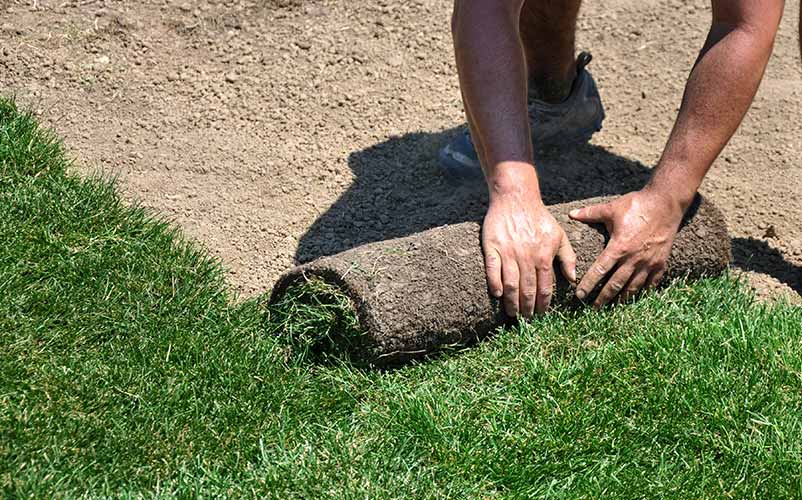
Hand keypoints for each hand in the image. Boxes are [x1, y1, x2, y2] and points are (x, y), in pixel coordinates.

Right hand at [483, 192, 576, 317]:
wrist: (516, 198)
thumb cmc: (539, 217)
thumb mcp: (559, 235)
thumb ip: (567, 257)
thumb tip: (572, 280)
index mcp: (544, 255)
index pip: (544, 287)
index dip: (543, 304)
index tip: (541, 315)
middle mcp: (526, 256)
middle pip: (527, 289)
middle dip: (528, 308)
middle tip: (527, 320)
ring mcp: (508, 252)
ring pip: (511, 284)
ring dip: (512, 302)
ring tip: (513, 313)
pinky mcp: (492, 247)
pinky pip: (492, 270)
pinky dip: (495, 283)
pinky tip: (497, 294)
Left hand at [569, 189, 685, 306]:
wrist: (666, 202)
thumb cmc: (637, 204)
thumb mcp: (611, 208)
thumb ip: (590, 214)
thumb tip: (571, 214)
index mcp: (619, 247)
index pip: (600, 270)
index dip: (589, 284)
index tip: (579, 295)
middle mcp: (634, 258)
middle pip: (615, 284)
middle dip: (603, 298)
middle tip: (593, 309)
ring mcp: (649, 262)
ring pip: (633, 287)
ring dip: (621, 299)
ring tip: (612, 308)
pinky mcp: (661, 263)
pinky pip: (651, 283)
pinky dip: (643, 293)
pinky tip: (635, 299)